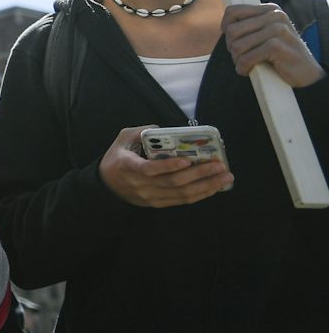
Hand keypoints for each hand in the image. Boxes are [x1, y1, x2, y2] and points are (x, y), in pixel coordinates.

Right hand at [99, 125, 232, 206]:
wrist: (107, 186)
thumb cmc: (117, 159)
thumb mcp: (121, 140)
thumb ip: (140, 132)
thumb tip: (163, 129)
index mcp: (129, 167)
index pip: (150, 169)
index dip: (170, 166)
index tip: (188, 159)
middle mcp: (142, 185)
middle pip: (174, 183)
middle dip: (200, 174)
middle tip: (219, 166)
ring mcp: (151, 197)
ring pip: (183, 194)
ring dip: (207, 186)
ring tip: (225, 177)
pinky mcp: (159, 203)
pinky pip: (183, 201)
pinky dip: (201, 194)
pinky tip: (214, 187)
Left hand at [223, 3, 322, 88]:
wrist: (307, 74)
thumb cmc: (281, 55)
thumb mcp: (266, 34)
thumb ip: (250, 26)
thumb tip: (224, 26)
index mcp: (271, 10)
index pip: (233, 11)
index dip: (225, 27)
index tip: (232, 40)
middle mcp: (275, 16)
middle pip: (232, 30)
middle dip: (232, 48)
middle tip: (241, 57)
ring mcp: (277, 30)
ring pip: (237, 45)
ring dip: (238, 59)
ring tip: (246, 65)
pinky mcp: (277, 46)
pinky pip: (247, 58)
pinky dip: (243, 67)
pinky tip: (249, 71)